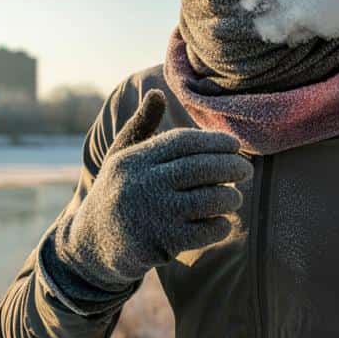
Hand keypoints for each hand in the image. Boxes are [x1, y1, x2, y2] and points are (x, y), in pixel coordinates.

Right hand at [55, 90, 253, 290]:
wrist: (91, 244)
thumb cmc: (117, 191)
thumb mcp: (121, 156)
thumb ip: (141, 125)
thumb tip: (157, 92)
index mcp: (133, 160)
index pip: (183, 142)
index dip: (213, 141)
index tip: (234, 145)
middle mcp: (141, 184)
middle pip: (199, 169)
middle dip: (230, 167)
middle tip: (247, 170)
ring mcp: (151, 215)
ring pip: (207, 200)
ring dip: (229, 197)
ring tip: (235, 197)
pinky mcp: (161, 244)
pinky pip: (204, 231)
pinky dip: (220, 225)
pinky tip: (222, 221)